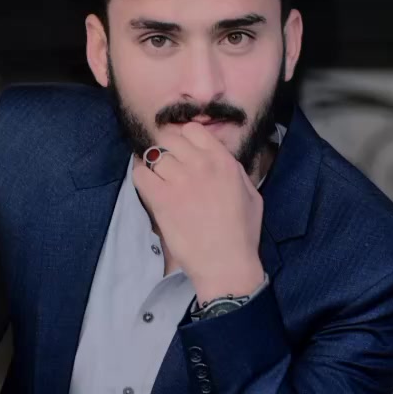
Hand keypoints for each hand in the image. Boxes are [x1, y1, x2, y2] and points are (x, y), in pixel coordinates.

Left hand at [132, 122, 264, 301]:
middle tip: (167, 165)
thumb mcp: (252, 195)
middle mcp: (201, 165)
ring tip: (157, 179)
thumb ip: (235, 172)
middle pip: (170, 139)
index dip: (184, 139)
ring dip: (153, 166)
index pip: (193, 130)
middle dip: (166, 149)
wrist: (226, 263)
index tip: (181, 151)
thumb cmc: (242, 234)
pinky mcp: (162, 199)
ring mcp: (180, 180)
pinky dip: (141, 177)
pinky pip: (141, 174)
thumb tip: (219, 160)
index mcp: (224, 161)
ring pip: (154, 156)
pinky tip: (148, 186)